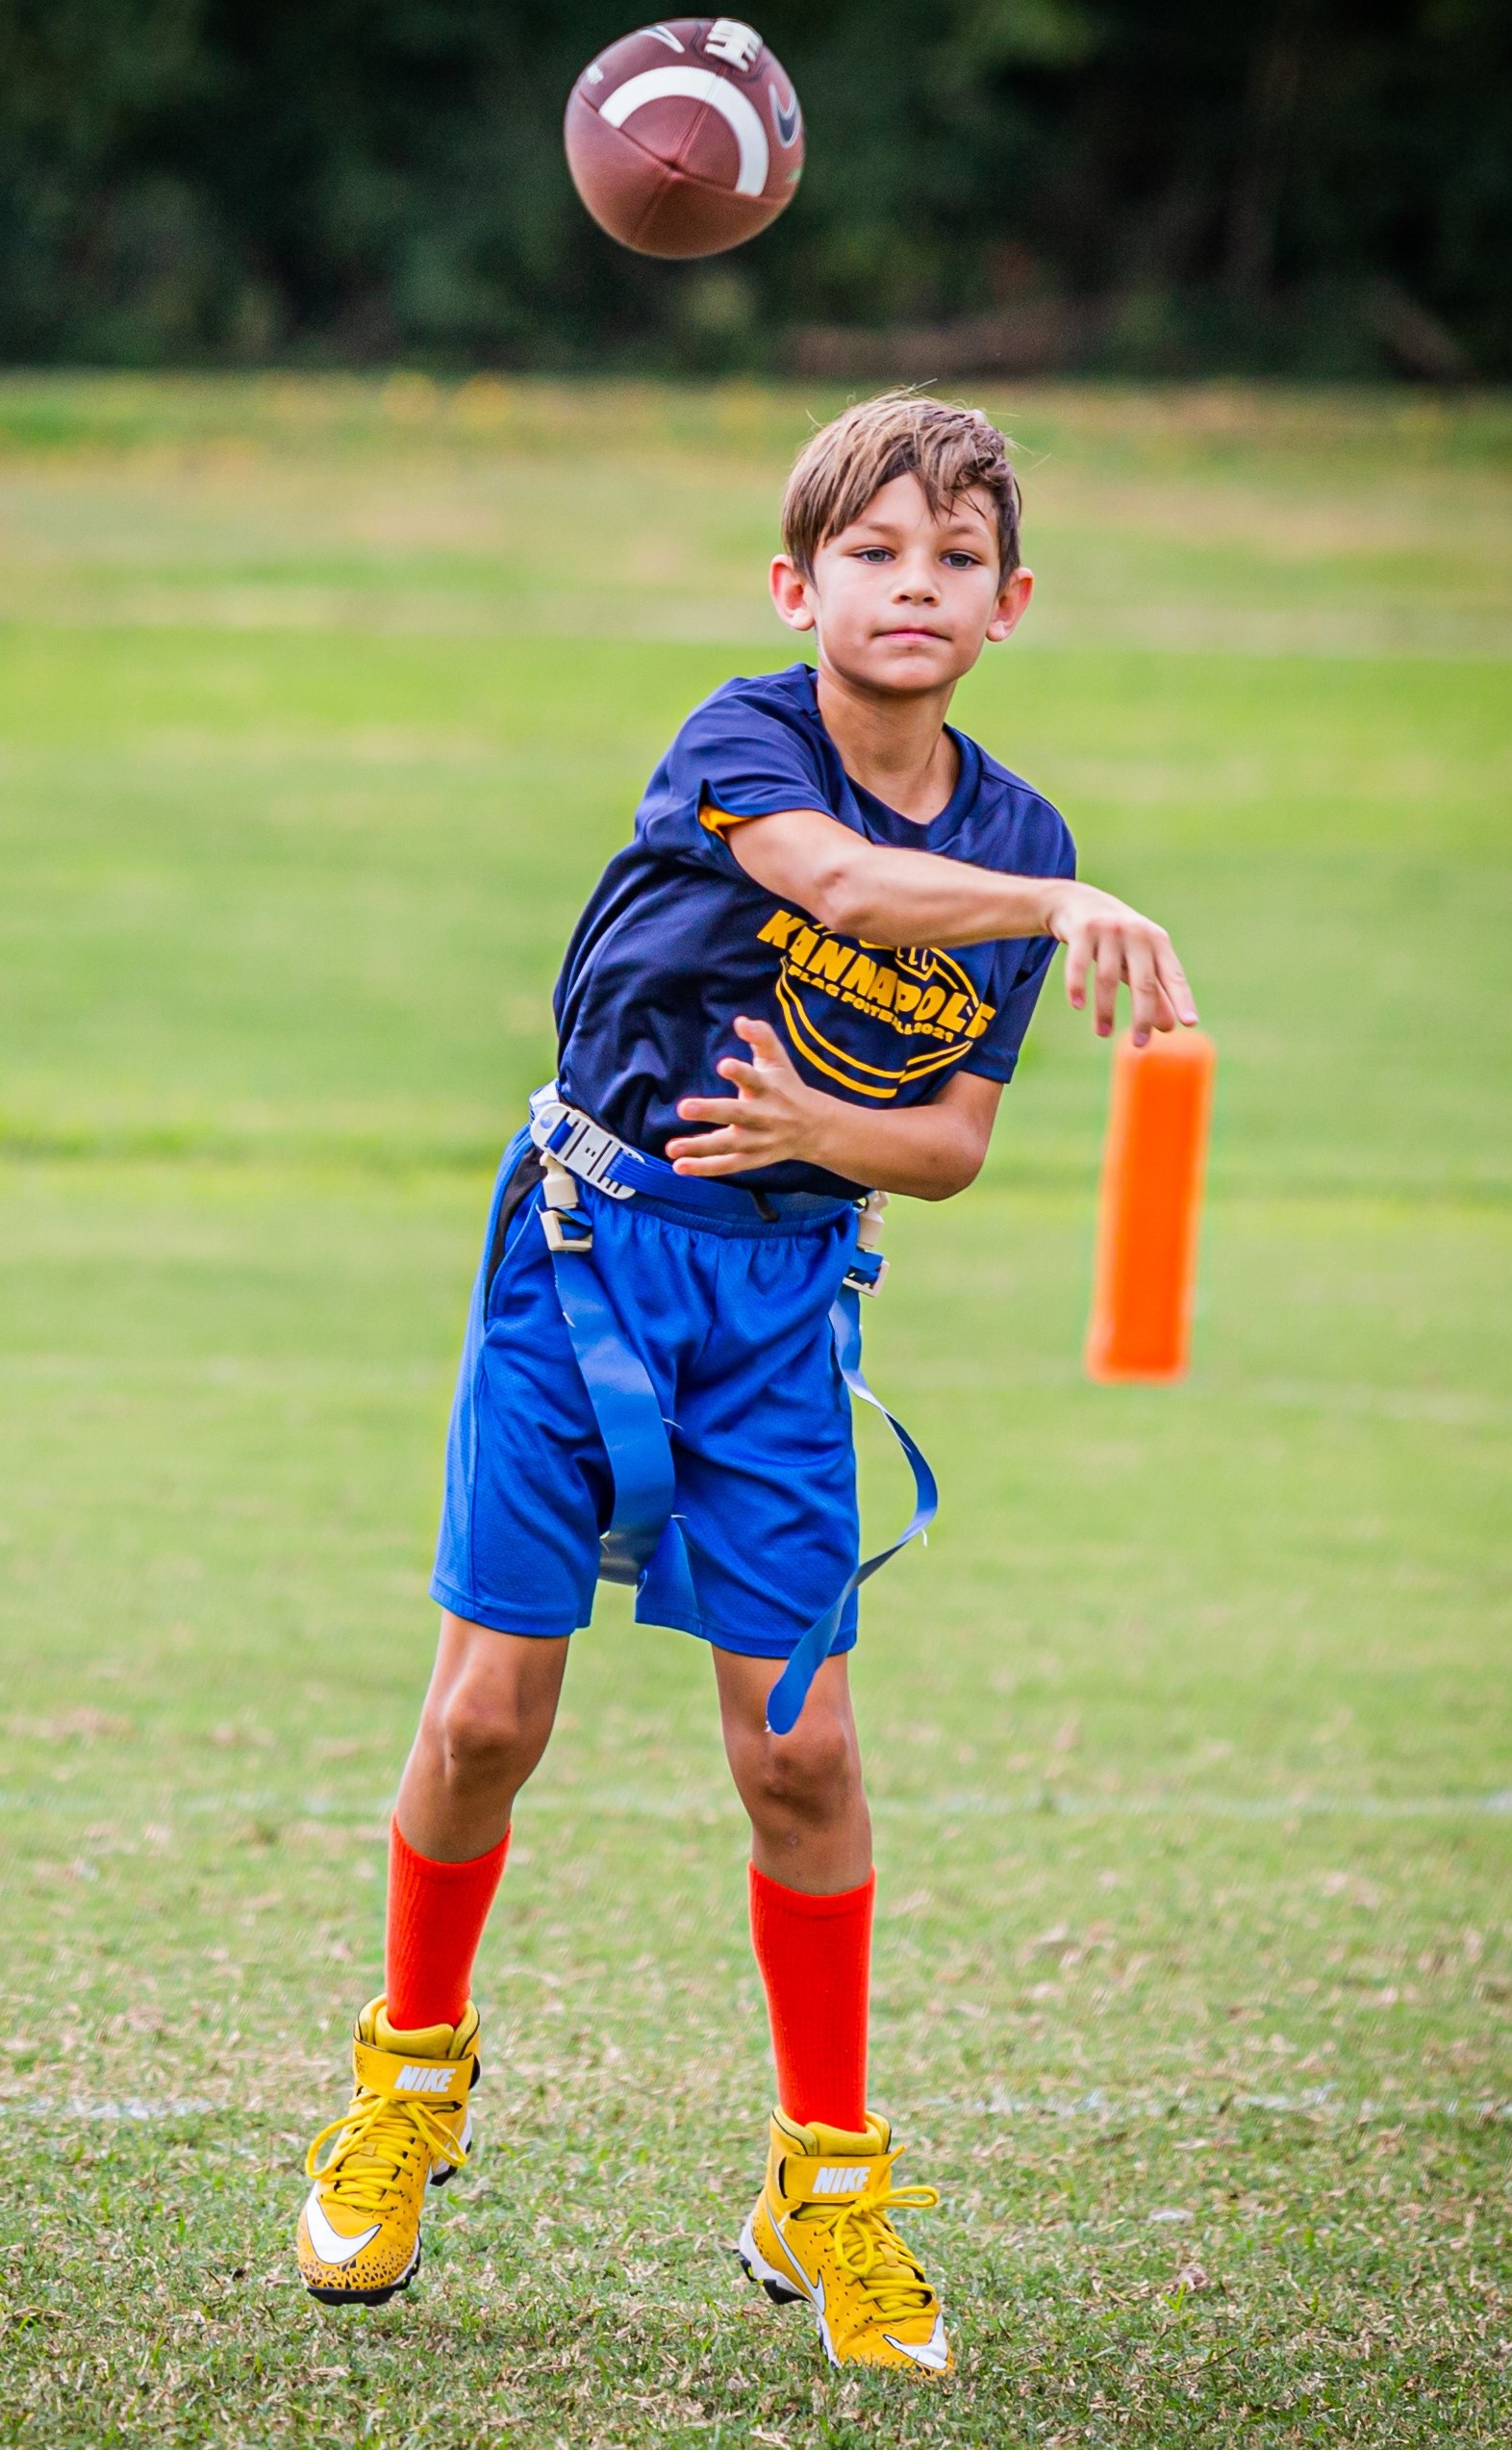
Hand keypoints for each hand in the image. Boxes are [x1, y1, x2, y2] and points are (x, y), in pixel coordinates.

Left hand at [666, 1017, 819, 1176]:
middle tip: (683, 1107)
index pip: (754, 1078)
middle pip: (736, 1114)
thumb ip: (761, 1037)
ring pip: (727, 1145)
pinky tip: (679, 1166)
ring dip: (699, 1147)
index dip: (740, 1072)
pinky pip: (726, 1165)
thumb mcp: (778, 1060)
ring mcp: (757, 1140)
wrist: (814, 1128)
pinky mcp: (752, 1159)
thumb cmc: (787, 1087)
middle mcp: (763, 1115)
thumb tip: (741, 1021)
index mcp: (769, 1088)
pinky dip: (704, 1168)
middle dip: (710, 1111)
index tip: (724, 1065)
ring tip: (671, 1147)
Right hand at [1044, 880, 1197, 1045]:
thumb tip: (1169, 1027)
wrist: (1078, 902)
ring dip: (1105, 1010)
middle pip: (1143, 981)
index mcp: (1157, 941)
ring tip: (1104, 1033)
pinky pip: (1079, 964)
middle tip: (1140, 1044)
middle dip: (1142, 1015)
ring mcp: (1108, 930)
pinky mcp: (1082, 930)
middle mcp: (1136, 933)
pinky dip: (1077, 986)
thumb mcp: (1139, 960)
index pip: (1173, 975)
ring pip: (1107, 978)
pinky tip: (1078, 1005)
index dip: (1181, 999)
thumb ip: (1155, 990)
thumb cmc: (1117, 938)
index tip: (1189, 1023)